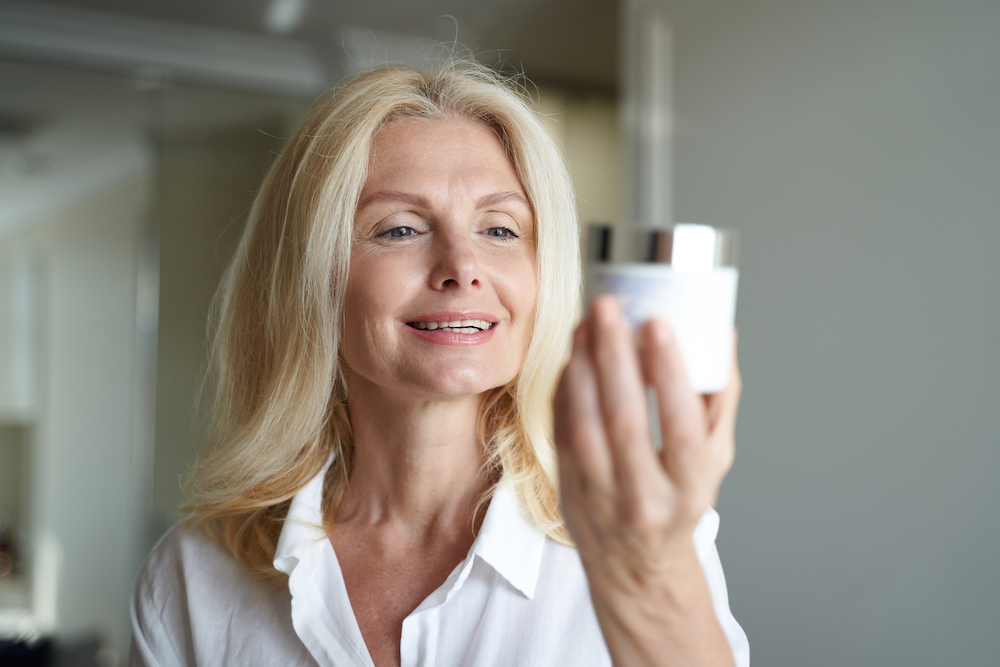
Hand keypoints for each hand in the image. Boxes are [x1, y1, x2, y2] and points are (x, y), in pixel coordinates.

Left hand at [553, 295, 740, 665]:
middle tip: (608, 308)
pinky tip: (572, 357)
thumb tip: (722, 335)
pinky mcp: (567, 491)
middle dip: (613, 358)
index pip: (681, 428)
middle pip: (625, 422)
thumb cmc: (679, 504)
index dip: (670, 374)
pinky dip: (564, 391)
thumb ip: (719, 400)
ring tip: (586, 325)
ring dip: (580, 369)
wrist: (635, 568)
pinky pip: (560, 434)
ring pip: (583, 427)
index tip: (659, 324)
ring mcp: (600, 498)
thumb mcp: (714, 462)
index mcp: (689, 490)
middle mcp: (643, 499)